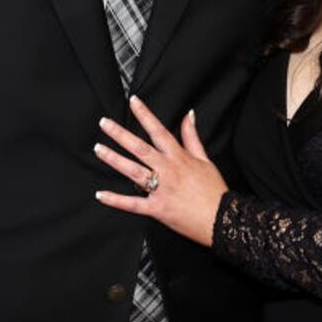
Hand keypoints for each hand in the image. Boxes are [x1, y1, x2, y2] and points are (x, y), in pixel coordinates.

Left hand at [94, 95, 228, 247]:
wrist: (223, 220)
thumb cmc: (214, 190)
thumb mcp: (206, 159)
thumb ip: (193, 137)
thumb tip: (189, 115)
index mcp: (179, 157)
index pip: (159, 131)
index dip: (145, 115)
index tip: (133, 101)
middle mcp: (168, 171)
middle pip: (140, 148)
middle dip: (120, 134)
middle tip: (104, 123)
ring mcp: (161, 190)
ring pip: (133, 171)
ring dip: (114, 160)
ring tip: (99, 149)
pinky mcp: (157, 209)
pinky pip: (133, 204)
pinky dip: (116, 200)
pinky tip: (101, 194)